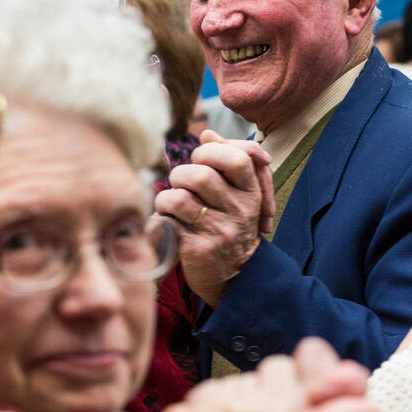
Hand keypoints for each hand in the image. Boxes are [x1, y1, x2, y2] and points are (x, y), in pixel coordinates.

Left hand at [153, 129, 274, 305]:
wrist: (237, 277)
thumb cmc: (231, 227)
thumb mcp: (239, 195)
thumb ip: (226, 161)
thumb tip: (208, 134)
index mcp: (251, 192)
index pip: (236, 158)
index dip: (210, 152)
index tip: (202, 161)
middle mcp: (240, 211)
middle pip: (200, 175)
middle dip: (181, 175)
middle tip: (181, 186)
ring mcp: (220, 231)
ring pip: (179, 197)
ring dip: (166, 198)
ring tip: (171, 206)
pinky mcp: (199, 249)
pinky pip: (167, 222)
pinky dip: (160, 220)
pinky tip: (168, 225)